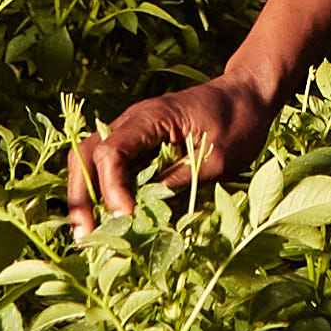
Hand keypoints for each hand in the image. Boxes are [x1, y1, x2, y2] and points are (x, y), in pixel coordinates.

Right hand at [66, 73, 279, 228]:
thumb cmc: (239, 122)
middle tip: (84, 234)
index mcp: (151, 117)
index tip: (126, 218)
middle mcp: (132, 121)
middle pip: (87, 154)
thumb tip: (147, 213)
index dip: (112, 189)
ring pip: (92, 160)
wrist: (249, 95)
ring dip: (86, 195)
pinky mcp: (140, 144)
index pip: (112, 153)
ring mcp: (133, 132)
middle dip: (82, 195)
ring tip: (87, 233)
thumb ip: (179, 181)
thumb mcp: (216, 159)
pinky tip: (106, 219)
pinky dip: (103, 191)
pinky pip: (110, 166)